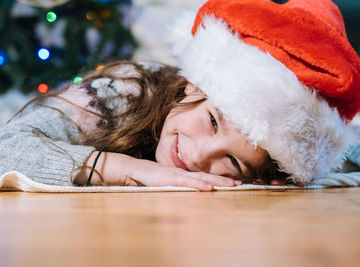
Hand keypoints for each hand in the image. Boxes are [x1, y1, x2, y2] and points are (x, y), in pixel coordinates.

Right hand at [76, 151, 240, 190]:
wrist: (130, 169)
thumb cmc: (146, 176)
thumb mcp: (164, 180)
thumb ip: (176, 182)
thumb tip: (188, 188)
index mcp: (181, 173)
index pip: (202, 175)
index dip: (217, 178)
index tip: (232, 181)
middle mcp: (181, 173)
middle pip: (206, 176)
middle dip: (223, 180)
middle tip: (240, 183)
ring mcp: (175, 174)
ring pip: (200, 178)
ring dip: (217, 182)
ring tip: (232, 185)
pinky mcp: (168, 178)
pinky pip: (186, 182)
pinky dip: (199, 184)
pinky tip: (209, 188)